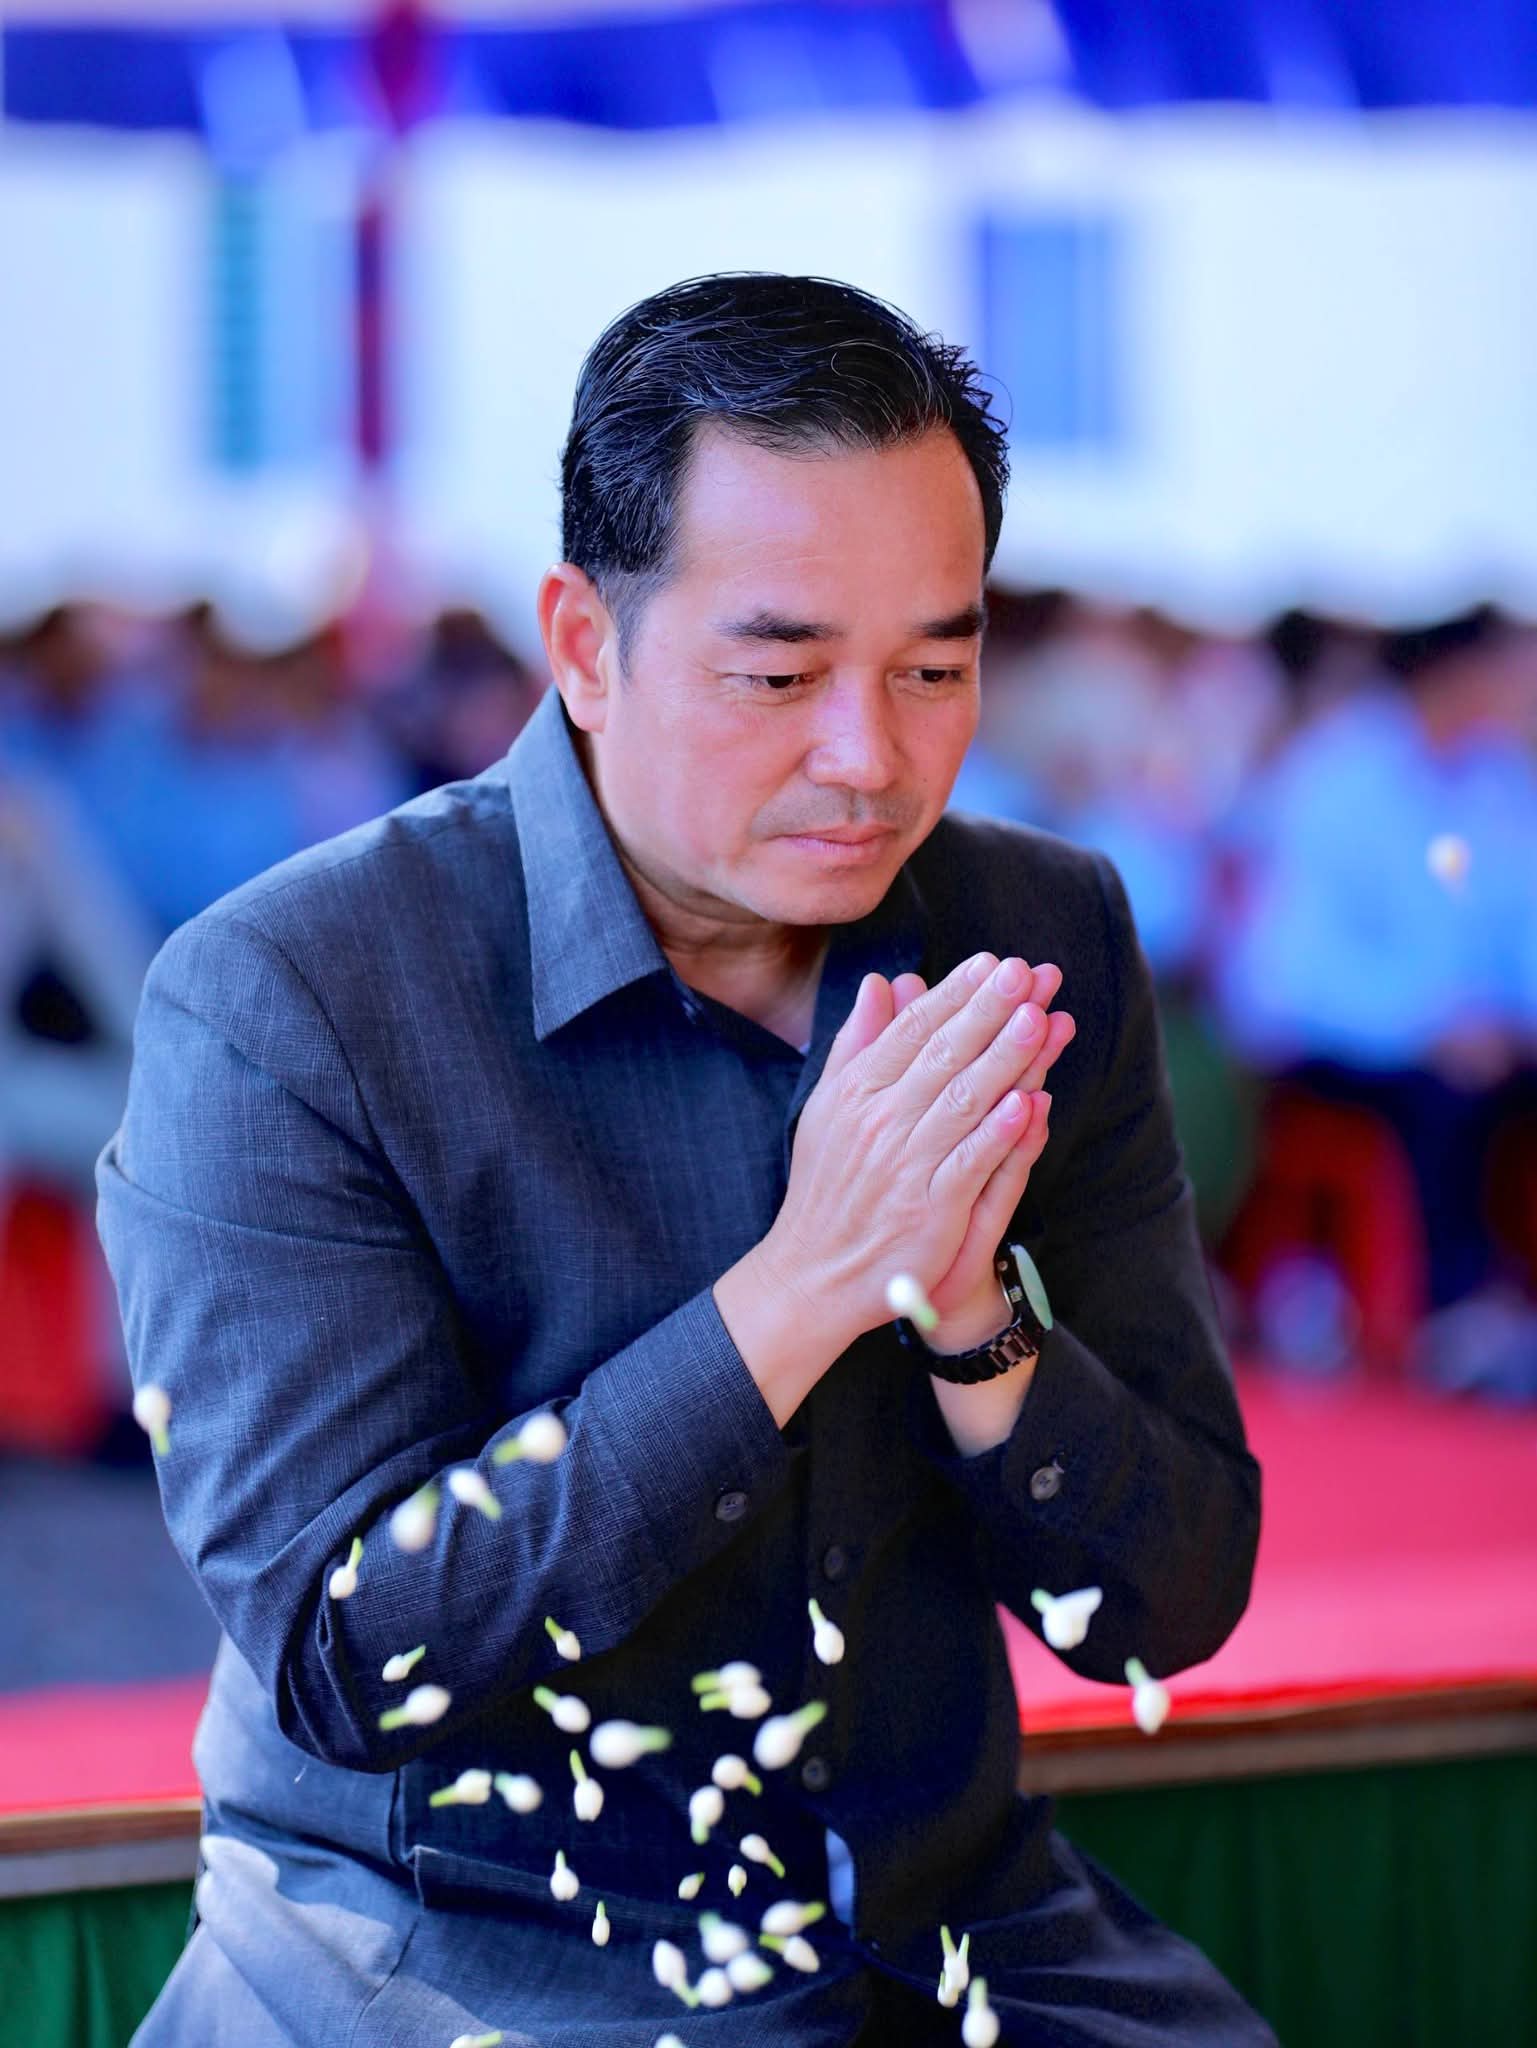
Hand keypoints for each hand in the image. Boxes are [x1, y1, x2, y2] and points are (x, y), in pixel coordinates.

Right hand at [755, 952, 1075, 1350]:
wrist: (813, 1273)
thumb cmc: (828, 1186)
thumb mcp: (829, 1107)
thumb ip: (857, 1044)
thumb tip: (878, 983)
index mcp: (856, 1091)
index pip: (912, 1030)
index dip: (955, 994)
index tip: (992, 963)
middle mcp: (879, 1122)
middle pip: (943, 1055)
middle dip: (988, 1010)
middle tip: (1027, 972)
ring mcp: (905, 1166)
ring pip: (963, 1101)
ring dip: (1004, 1058)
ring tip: (1038, 1018)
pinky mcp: (929, 1210)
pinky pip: (970, 1163)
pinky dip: (997, 1133)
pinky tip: (1027, 1102)